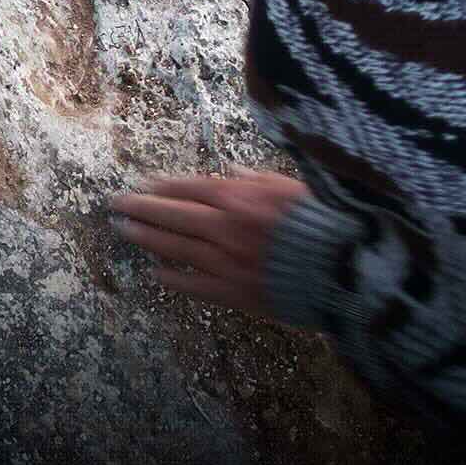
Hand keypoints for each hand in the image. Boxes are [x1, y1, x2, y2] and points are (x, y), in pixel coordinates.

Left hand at [111, 166, 308, 318]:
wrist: (349, 271)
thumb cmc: (326, 223)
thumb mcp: (293, 188)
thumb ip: (257, 179)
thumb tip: (232, 171)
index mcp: (241, 198)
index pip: (189, 188)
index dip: (163, 186)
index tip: (144, 184)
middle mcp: (226, 228)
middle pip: (172, 214)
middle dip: (141, 208)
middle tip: (116, 204)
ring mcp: (226, 262)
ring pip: (174, 248)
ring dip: (146, 238)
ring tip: (124, 230)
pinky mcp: (235, 292)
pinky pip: (194, 285)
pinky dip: (172, 278)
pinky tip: (156, 273)